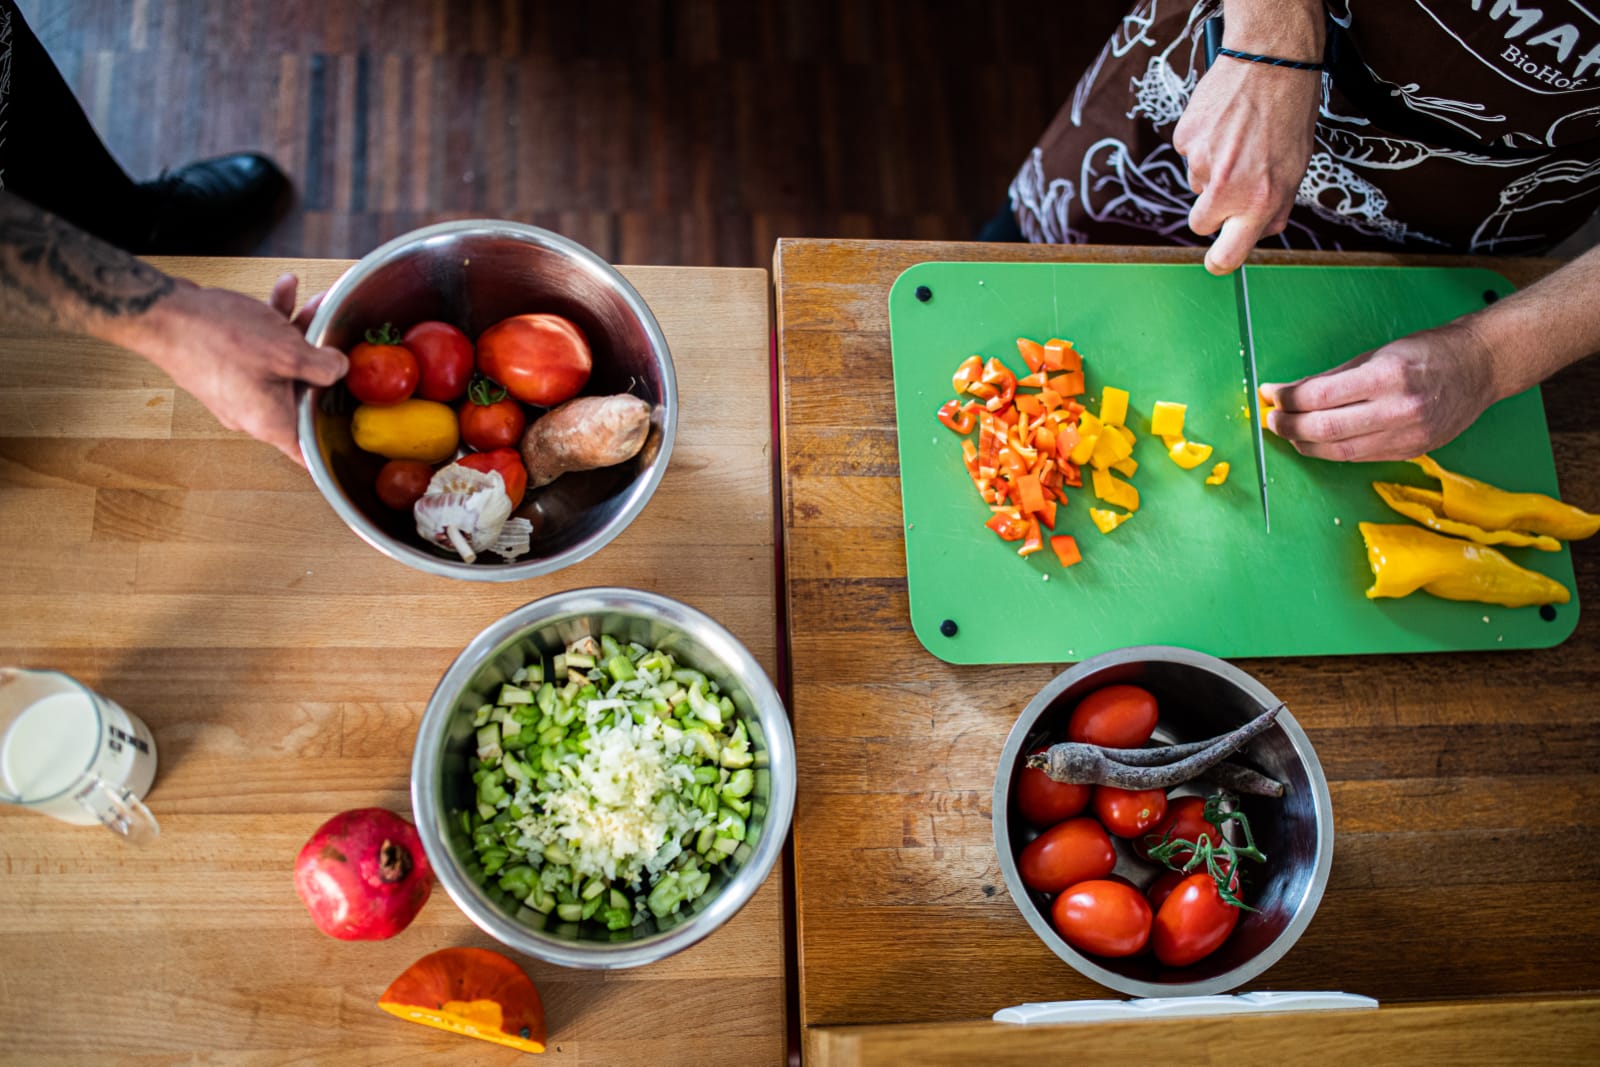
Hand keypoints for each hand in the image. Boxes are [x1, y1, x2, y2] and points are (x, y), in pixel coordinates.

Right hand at [125, 274, 343, 464]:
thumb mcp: (288, 352)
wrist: (162, 314)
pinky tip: (284, 289)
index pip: (305, 449)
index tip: (344, 432)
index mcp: (269, 422)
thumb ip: (323, 366)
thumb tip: (338, 370)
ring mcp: (236, 389)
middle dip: (320, 361)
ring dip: (298, 333)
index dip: (326, 443)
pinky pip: (257, 350)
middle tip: (335, 334)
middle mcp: (252, 412)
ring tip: (314, 302)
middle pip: (300, 394)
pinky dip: (272, 324)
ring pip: (280, 365)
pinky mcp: (223, 367)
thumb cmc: (221, 339)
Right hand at [1172, 56, 1320, 273]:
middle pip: (1201, 223)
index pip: (1228, 254)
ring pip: (1197, 183)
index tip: (1218, 261)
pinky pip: (1189, 153)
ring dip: (1212, 168)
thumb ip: (1277, 205)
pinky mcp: (1186, 139)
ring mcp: (1202, 163)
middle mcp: (1227, 187)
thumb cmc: (1290, 113)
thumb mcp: (1296, 167)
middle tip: (1232, 182)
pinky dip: (1203, 142)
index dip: (1220, 262)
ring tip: (1237, 138)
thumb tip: (1262, 229)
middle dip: (1213, 209)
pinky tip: (1224, 123)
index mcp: (1259, 200)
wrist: (1271, 61)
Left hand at [1260, 322, 1498, 462]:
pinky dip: (1332, 451)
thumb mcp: (1375, 354)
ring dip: (1305, 444)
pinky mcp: (1411, 451)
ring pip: (1339, 451)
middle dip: (1289, 426)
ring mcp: (1407, 435)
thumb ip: (1330, 378)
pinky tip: (1317, 441)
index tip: (1271, 395)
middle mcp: (1398, 409)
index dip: (1288, 399)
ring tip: (1288, 433)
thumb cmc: (1427, 353)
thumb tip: (1287, 391)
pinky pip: (1360, 457)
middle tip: (1271, 420)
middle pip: (1325, 428)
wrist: (1480, 367)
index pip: (1320, 396)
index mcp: (1387, 377)